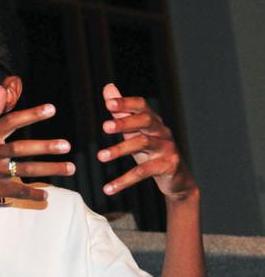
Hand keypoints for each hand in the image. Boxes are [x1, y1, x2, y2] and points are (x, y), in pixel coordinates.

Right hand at [0, 86, 75, 219]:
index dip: (31, 114)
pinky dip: (33, 193)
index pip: (10, 121)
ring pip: (25, 169)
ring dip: (49, 169)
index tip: (51, 109)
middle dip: (46, 147)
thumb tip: (2, 88)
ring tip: (69, 168)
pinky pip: (18, 191)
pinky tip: (46, 195)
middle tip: (67, 145)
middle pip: (21, 148)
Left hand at [98, 83, 196, 199]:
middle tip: (104, 127)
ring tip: (100, 157)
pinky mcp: (168, 166)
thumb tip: (108, 88)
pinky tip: (108, 188)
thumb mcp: (135, 132)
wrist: (177, 178)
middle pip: (144, 122)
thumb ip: (122, 112)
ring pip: (143, 144)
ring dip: (120, 150)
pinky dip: (124, 180)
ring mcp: (167, 148)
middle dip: (124, 123)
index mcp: (152, 121)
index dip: (126, 103)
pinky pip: (143, 172)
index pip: (141, 106)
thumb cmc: (152, 152)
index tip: (108, 103)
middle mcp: (161, 131)